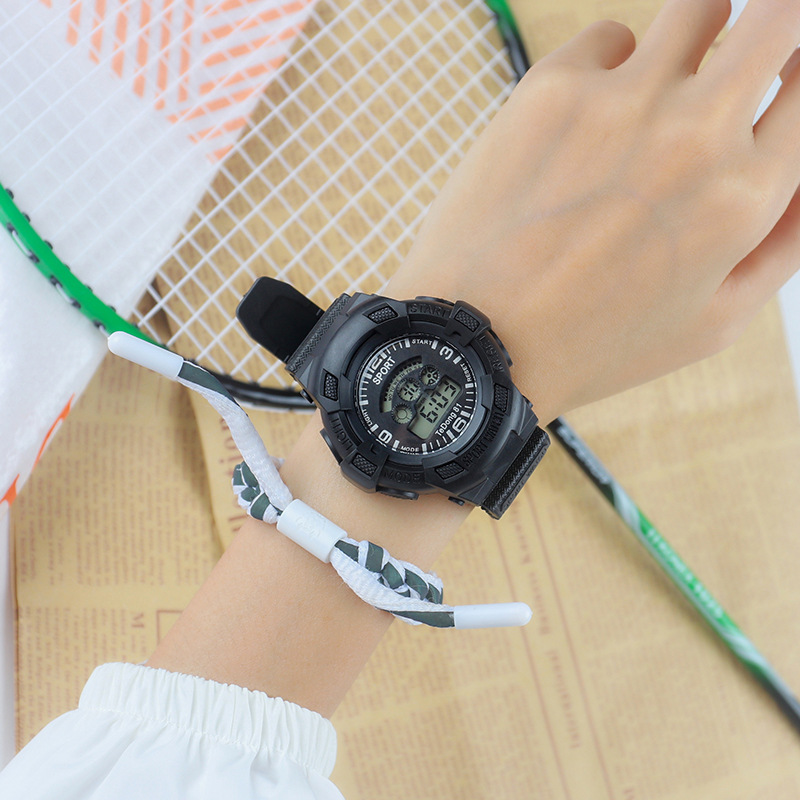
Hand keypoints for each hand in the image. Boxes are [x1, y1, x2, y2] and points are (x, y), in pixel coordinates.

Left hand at [389, 0, 799, 422]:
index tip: (779, 87)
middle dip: (775, 27)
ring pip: (698, 8)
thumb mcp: (712, 323)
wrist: (479, 340)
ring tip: (666, 88)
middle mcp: (697, 133)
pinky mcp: (552, 89)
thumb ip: (783, 243)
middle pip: (778, 16)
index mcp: (746, 195)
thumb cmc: (593, 344)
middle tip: (748, 54)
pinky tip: (588, 121)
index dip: (797, 79)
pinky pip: (609, 38)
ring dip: (696, 38)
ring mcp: (622, 100)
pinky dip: (610, 67)